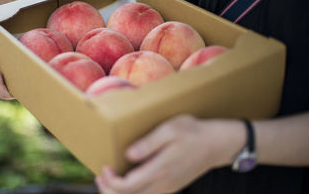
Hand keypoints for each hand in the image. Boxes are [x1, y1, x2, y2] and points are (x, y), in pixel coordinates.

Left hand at [95, 115, 244, 193]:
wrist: (217, 144)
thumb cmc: (193, 132)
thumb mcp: (170, 130)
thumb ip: (148, 143)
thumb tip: (128, 154)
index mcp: (160, 169)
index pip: (128, 186)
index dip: (111, 181)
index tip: (104, 166)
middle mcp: (163, 183)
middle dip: (109, 190)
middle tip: (100, 175)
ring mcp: (168, 187)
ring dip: (119, 193)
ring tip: (108, 178)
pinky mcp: (171, 186)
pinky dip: (132, 192)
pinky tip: (127, 179)